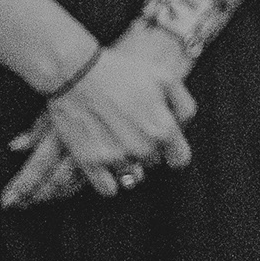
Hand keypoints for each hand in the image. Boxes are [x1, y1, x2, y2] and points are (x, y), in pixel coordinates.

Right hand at [4, 26, 192, 208]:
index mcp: (162, 129)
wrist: (76, 72)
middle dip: (150, 149)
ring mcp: (114, 158)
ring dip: (129, 162)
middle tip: (135, 127)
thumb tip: (182, 129)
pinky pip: (108, 188)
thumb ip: (183, 106)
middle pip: (154, 162)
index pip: (180, 159)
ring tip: (119, 139)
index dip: (174, 149)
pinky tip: (108, 160)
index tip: (167, 142)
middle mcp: (141, 149)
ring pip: (132, 174)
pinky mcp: (89, 162)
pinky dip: (110, 180)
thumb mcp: (166, 78)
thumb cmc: (122, 71)